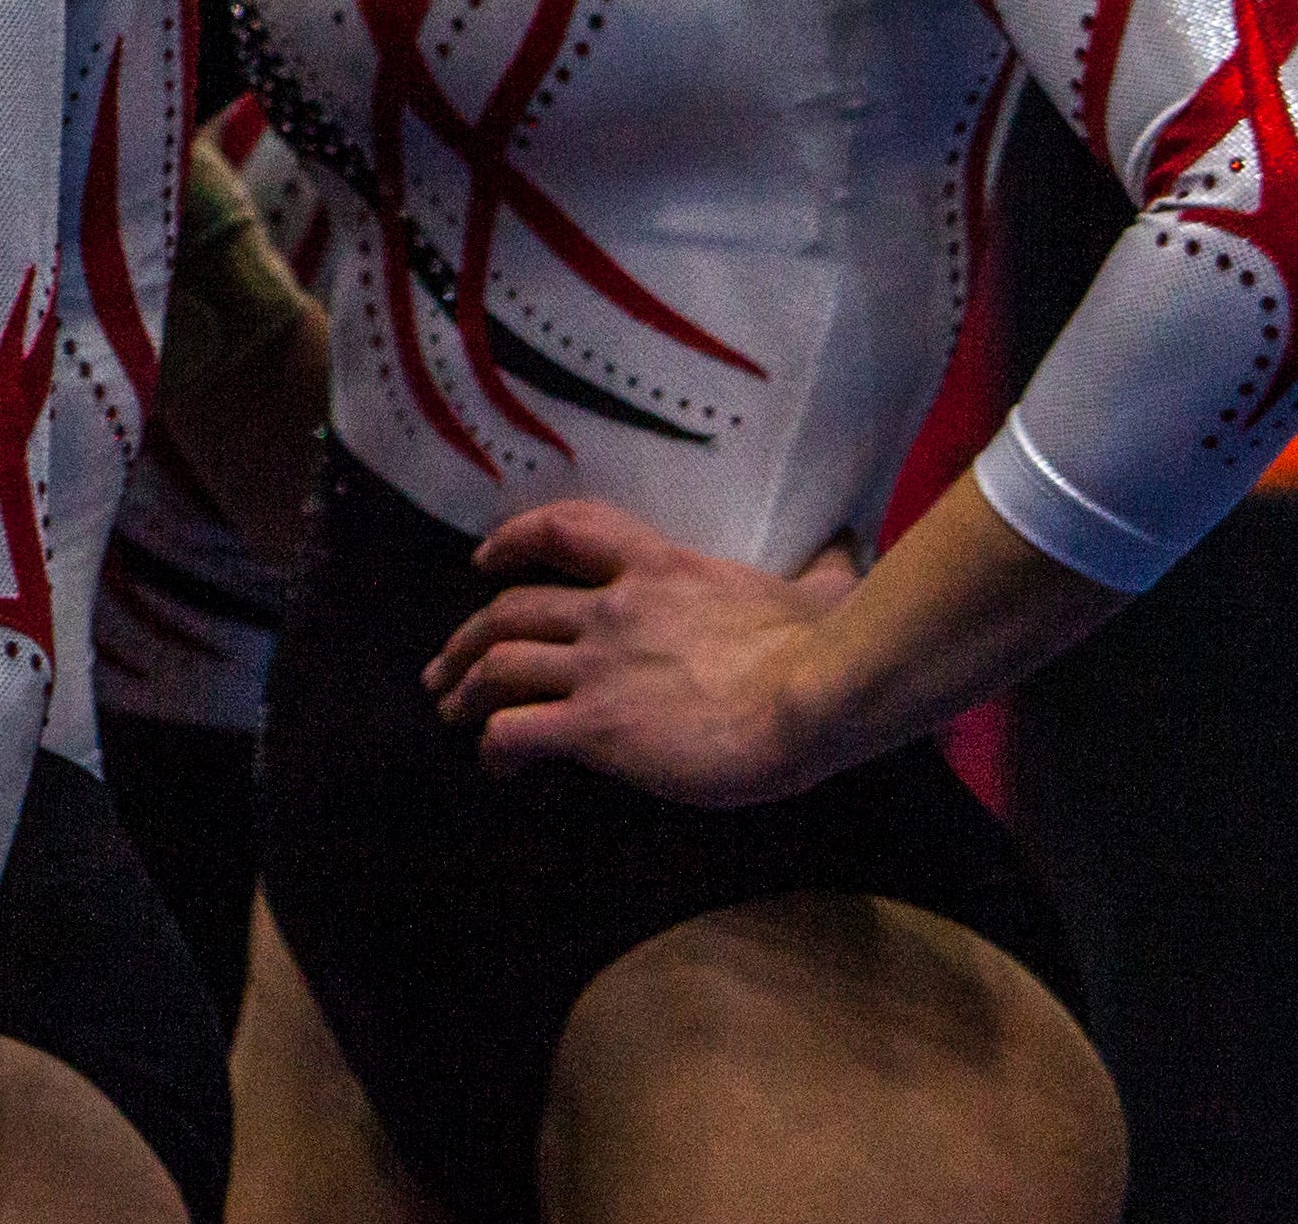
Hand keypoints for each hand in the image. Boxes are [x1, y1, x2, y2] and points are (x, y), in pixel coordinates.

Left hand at [428, 498, 856, 805]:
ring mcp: (600, 668)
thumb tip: (851, 556)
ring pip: (499, 668)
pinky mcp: (599, 728)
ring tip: (452, 712)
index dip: (516, 539)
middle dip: (468, 639)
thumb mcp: (820, 590)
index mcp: (660, 568)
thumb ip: (820, 573)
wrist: (820, 692)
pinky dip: (494, 748)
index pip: (568, 530)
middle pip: (511, 612)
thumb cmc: (830, 646)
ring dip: (466, 690)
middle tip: (446, 667)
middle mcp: (614, 611)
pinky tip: (496, 767)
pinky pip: (517, 732)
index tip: (486, 559)